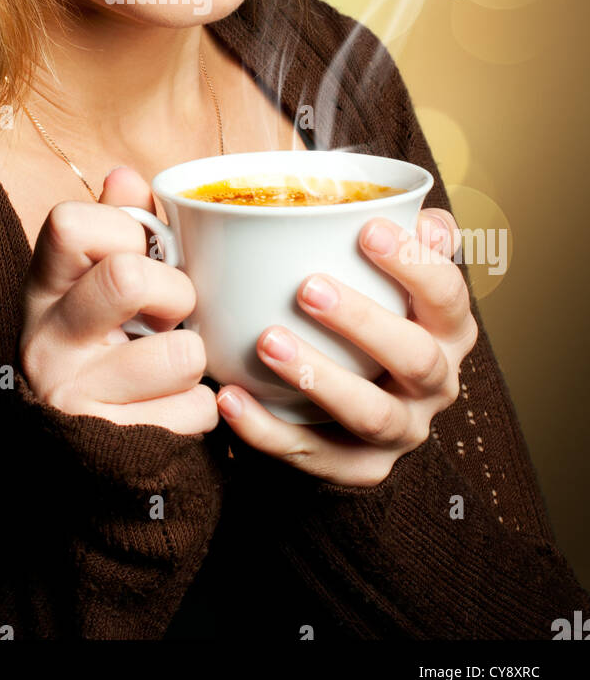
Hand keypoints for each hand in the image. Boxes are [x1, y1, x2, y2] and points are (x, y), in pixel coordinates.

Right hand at [18, 166, 218, 434]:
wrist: (77, 457)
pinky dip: (200, 409)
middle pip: (128, 278)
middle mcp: (45, 340)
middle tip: (172, 314)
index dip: (123, 229)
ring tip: (171, 366)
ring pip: (180, 353)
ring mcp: (73, 396)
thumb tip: (125, 176)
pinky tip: (169, 407)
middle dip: (176, 293)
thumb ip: (116, 226)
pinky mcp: (111, 447)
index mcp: (43, 289)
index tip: (139, 255)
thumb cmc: (99, 346)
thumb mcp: (93, 283)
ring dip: (194, 357)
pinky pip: (197, 410)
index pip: (69, 223)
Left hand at [215, 208, 477, 486]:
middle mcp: (435, 383)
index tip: (368, 228)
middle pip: (415, 357)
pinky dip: (268, 430)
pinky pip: (314, 455)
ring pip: (370, 413)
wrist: (355, 410)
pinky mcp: (360, 469)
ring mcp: (402, 431)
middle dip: (363, 321)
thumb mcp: (395, 278)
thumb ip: (405, 241)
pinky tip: (231, 398)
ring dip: (317, 376)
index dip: (415, 263)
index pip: (448, 295)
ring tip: (266, 341)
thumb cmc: (372, 321)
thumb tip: (414, 210)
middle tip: (308, 287)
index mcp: (448, 330)